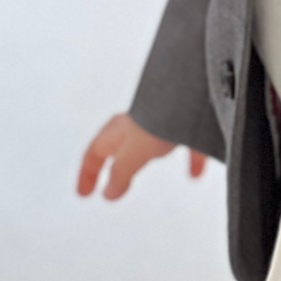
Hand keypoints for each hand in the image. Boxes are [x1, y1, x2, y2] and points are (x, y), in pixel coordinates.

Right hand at [76, 112, 207, 199]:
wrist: (196, 87)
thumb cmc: (163, 113)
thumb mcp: (134, 150)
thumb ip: (121, 172)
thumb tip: (109, 193)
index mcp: (120, 129)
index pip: (94, 152)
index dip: (87, 173)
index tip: (84, 194)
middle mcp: (139, 122)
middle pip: (118, 142)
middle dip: (110, 160)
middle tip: (107, 179)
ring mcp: (164, 120)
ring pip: (151, 141)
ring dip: (145, 157)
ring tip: (143, 171)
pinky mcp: (191, 121)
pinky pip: (188, 143)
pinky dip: (189, 160)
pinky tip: (195, 175)